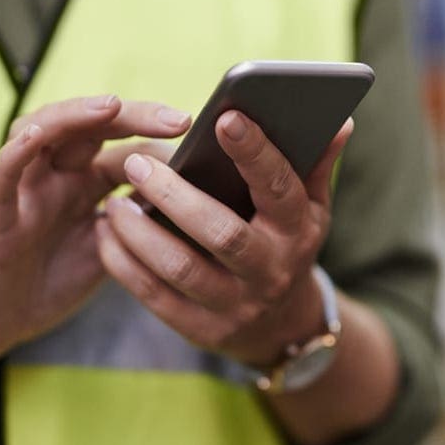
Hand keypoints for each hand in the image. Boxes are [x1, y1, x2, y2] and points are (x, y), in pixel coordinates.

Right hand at [0, 95, 190, 364]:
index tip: (200, 140)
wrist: (4, 321)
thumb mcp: (111, 250)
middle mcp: (56, 176)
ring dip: (74, 116)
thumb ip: (140, 222)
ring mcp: (25, 191)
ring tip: (109, 107)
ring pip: (41, 134)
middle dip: (131, 116)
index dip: (158, 140)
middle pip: (89, 127)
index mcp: (85, 183)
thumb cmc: (55, 280)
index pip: (123, 146)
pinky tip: (33, 137)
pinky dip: (13, 156)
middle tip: (178, 119)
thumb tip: (194, 198)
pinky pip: (1, 180)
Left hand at [96, 111, 353, 365]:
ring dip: (139, 233)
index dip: (255, 153)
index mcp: (297, 232)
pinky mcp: (200, 329)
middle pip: (221, 233)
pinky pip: (154, 296)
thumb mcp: (308, 210)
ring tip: (114, 199)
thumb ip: (314, 165)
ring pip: (180, 268)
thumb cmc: (285, 245)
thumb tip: (339, 119)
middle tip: (134, 162)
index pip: (279, 189)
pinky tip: (105, 231)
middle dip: (175, 196)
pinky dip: (124, 263)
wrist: (280, 326)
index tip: (225, 116)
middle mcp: (269, 272)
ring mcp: (234, 306)